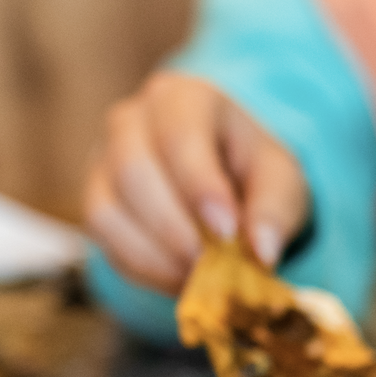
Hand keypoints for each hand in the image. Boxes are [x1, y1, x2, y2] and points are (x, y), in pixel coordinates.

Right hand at [82, 72, 308, 293]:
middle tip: (214, 266)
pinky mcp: (95, 201)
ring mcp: (104, 159)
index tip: (227, 231)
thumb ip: (275, 209)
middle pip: (134, 171)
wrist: (223, 180)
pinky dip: (143, 268)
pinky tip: (179, 278)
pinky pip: (103, 239)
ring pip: (108, 209)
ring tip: (201, 276)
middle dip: (177, 229)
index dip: (199, 186)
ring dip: (158, 255)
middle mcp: (132, 120)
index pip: (180, 133)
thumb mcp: (280, 180)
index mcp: (183, 98)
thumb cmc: (250, 171)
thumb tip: (263, 252)